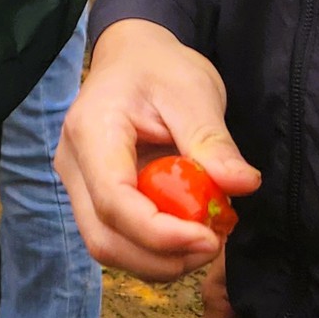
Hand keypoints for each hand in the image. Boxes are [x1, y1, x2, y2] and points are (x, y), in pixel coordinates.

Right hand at [57, 18, 259, 281]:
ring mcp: (79, 184)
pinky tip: (188, 233)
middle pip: (104, 238)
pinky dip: (155, 250)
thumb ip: (213, 141)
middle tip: (213, 244)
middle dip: (161, 258)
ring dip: (159, 260)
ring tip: (206, 239)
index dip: (160, 234)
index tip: (209, 237)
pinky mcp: (93, 197)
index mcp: (92, 131)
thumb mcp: (193, 92)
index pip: (114, 202)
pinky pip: (118, 238)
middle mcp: (74, 164)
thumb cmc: (159, 68)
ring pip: (108, 247)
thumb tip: (244, 184)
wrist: (134, 56)